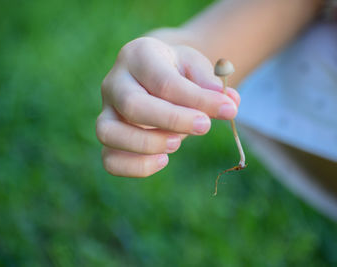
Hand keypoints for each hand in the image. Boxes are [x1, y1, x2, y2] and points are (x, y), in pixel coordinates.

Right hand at [96, 37, 239, 176]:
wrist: (155, 72)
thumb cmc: (177, 70)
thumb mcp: (195, 66)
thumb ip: (210, 83)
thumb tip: (230, 103)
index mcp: (138, 56)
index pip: (164, 81)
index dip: (197, 99)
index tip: (228, 110)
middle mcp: (115, 82)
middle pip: (132, 105)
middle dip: (173, 120)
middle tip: (204, 126)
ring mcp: (107, 110)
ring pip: (109, 133)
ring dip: (148, 144)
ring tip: (177, 143)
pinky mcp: (109, 135)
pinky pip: (110, 159)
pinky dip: (136, 166)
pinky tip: (163, 160)